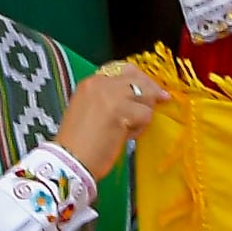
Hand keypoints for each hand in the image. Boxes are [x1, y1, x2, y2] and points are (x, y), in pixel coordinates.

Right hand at [54, 62, 157, 177]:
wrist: (69, 160)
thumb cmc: (78, 143)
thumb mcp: (89, 110)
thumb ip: (109, 99)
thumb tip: (136, 98)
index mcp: (91, 82)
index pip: (124, 70)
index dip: (139, 79)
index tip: (148, 89)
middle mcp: (101, 84)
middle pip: (138, 78)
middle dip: (151, 90)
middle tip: (162, 99)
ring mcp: (111, 96)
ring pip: (145, 95)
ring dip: (144, 113)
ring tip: (130, 129)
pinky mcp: (121, 112)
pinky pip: (145, 114)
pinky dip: (140, 128)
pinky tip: (127, 137)